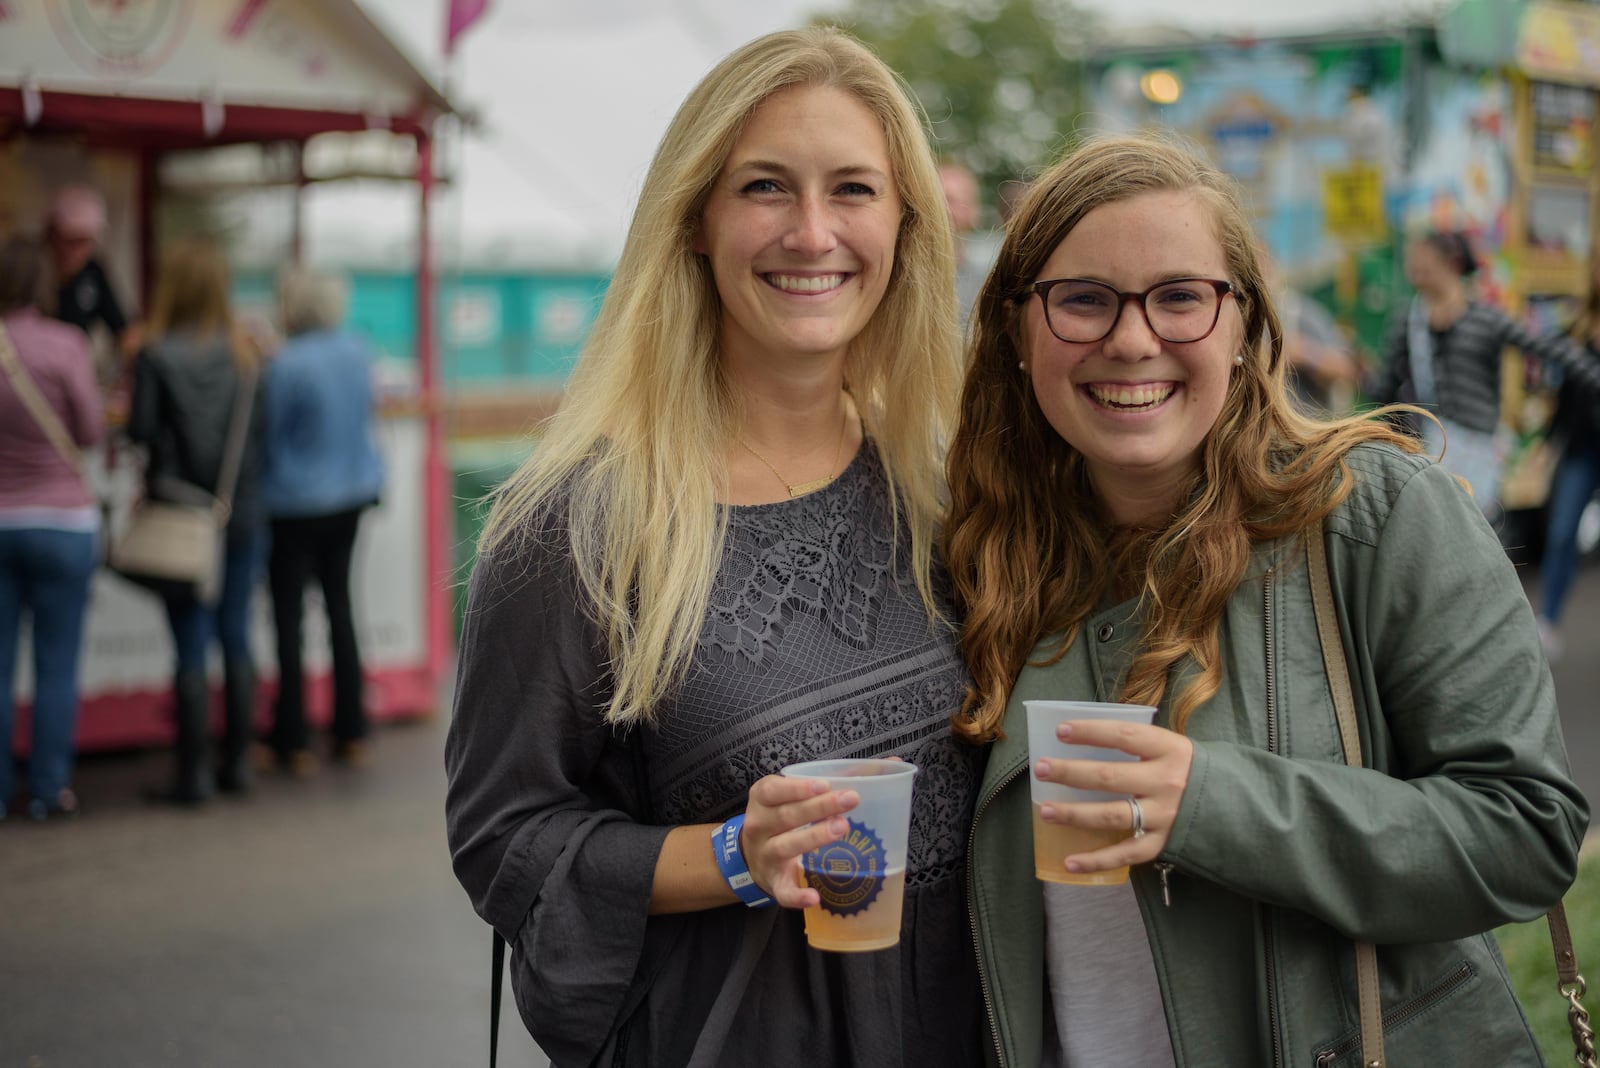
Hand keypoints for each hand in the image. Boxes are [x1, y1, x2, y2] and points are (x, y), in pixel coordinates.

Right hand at [740, 774, 859, 908]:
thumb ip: (832, 780)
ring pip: (786, 847)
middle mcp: (759, 826)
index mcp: (762, 799)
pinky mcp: (774, 882)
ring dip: (814, 837)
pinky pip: (783, 891)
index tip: (824, 784)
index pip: (774, 790)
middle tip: (850, 800)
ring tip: (842, 828)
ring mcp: (765, 855)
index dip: (798, 788)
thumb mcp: (794, 793)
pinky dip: (797, 896)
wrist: (752, 854)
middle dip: (819, 807)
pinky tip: (814, 897)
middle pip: (787, 816)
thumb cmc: (782, 815)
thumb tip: (885, 764)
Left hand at [1034, 718, 1193, 876]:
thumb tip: (1089, 733)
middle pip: (1109, 777)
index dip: (1091, 732)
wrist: (1240, 808)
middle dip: (1070, 773)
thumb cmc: (1194, 772)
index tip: (1062, 731)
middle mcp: (1167, 782)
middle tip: (1041, 769)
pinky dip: (1096, 861)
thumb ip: (1141, 745)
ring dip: (1075, 814)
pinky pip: (1125, 854)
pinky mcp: (1164, 844)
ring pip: (1111, 815)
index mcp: (1170, 750)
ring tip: (1045, 811)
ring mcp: (1165, 815)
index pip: (1124, 736)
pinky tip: (1069, 861)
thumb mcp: (1176, 748)